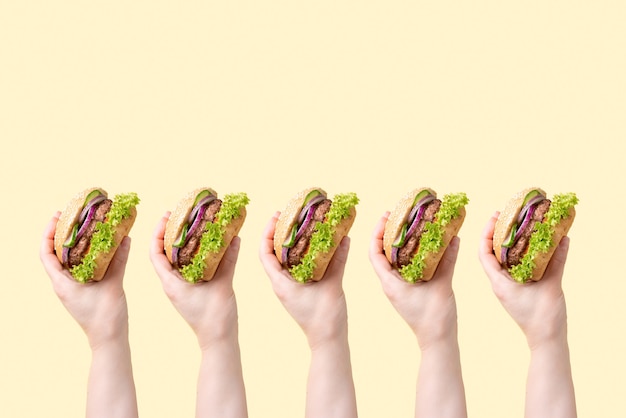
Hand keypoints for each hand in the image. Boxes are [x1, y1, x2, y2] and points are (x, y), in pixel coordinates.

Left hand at [40, 212, 131, 349]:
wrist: (109, 339)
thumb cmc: (106, 317)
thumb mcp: (113, 285)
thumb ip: (119, 261)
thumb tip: (125, 238)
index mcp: (62, 283)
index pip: (46, 253)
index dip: (48, 233)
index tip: (57, 217)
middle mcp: (64, 284)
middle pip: (56, 253)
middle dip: (62, 234)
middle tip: (72, 216)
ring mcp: (73, 287)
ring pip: (69, 260)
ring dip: (75, 243)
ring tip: (85, 227)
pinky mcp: (84, 290)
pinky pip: (82, 267)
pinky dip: (88, 255)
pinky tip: (100, 247)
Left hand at [149, 212, 240, 349]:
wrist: (219, 340)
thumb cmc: (215, 317)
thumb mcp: (222, 286)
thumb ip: (229, 262)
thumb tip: (235, 238)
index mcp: (172, 283)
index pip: (156, 254)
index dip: (157, 233)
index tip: (165, 216)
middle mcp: (174, 283)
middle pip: (165, 253)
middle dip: (170, 232)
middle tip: (179, 214)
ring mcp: (182, 287)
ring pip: (177, 259)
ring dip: (181, 242)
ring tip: (191, 224)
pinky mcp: (193, 289)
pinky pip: (190, 267)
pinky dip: (195, 253)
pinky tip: (206, 243)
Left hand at [259, 212, 349, 348]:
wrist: (328, 340)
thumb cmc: (325, 318)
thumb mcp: (332, 285)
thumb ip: (338, 261)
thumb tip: (345, 238)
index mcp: (281, 283)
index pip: (265, 253)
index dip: (267, 233)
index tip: (275, 216)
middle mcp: (282, 283)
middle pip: (274, 253)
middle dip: (279, 232)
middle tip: (288, 214)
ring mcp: (291, 287)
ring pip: (285, 259)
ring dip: (290, 242)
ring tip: (300, 224)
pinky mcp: (301, 290)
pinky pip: (298, 267)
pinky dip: (303, 253)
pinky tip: (314, 243)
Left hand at [369, 212, 459, 349]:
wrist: (438, 341)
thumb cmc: (434, 318)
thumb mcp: (442, 286)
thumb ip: (448, 262)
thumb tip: (454, 238)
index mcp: (390, 283)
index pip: (375, 253)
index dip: (377, 233)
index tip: (385, 216)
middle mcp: (392, 283)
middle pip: (383, 253)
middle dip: (388, 232)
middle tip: (397, 214)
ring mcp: (400, 287)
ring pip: (395, 259)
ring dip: (399, 242)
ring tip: (408, 224)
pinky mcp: (410, 290)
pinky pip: (407, 267)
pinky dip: (412, 254)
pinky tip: (423, 243)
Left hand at [478, 212, 569, 348]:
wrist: (546, 340)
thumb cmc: (543, 317)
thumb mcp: (551, 286)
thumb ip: (557, 263)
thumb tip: (563, 239)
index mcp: (499, 283)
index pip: (484, 254)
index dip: (486, 234)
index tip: (493, 217)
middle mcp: (500, 283)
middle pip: (492, 253)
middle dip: (496, 233)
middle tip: (504, 214)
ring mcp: (509, 287)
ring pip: (502, 260)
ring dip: (507, 242)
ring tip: (515, 225)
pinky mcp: (519, 290)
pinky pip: (515, 268)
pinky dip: (520, 255)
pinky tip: (531, 244)